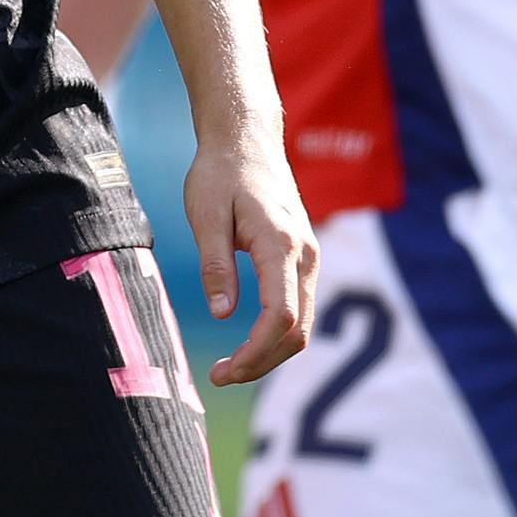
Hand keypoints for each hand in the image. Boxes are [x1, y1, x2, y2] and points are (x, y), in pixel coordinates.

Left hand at [186, 128, 316, 385]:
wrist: (247, 140)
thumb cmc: (220, 173)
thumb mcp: (205, 214)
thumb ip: (215, 264)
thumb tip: (223, 314)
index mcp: (281, 244)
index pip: (280, 316)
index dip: (254, 352)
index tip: (223, 371)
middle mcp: (306, 255)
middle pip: (297, 330)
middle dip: (261, 362)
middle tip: (219, 376)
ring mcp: (311, 257)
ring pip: (302, 324)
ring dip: (270, 352)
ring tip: (229, 367)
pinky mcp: (305, 259)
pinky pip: (299, 308)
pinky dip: (277, 335)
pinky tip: (248, 343)